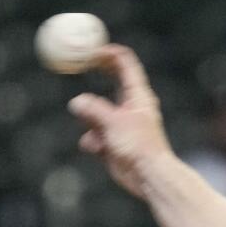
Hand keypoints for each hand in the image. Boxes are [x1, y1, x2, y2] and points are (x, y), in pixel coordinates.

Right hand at [68, 45, 171, 197]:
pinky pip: (94, 135)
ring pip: (96, 112)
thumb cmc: (139, 146)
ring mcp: (122, 123)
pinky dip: (92, 142)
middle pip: (112, 81)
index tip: (89, 48)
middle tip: (76, 64)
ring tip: (98, 135)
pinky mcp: (113, 142)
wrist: (149, 178)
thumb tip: (76, 102)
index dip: (108, 53)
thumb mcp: (113, 122)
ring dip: (89, 121)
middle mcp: (131, 106)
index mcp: (138, 95)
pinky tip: (98, 151)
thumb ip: (93, 110)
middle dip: (94, 76)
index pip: (125, 64)